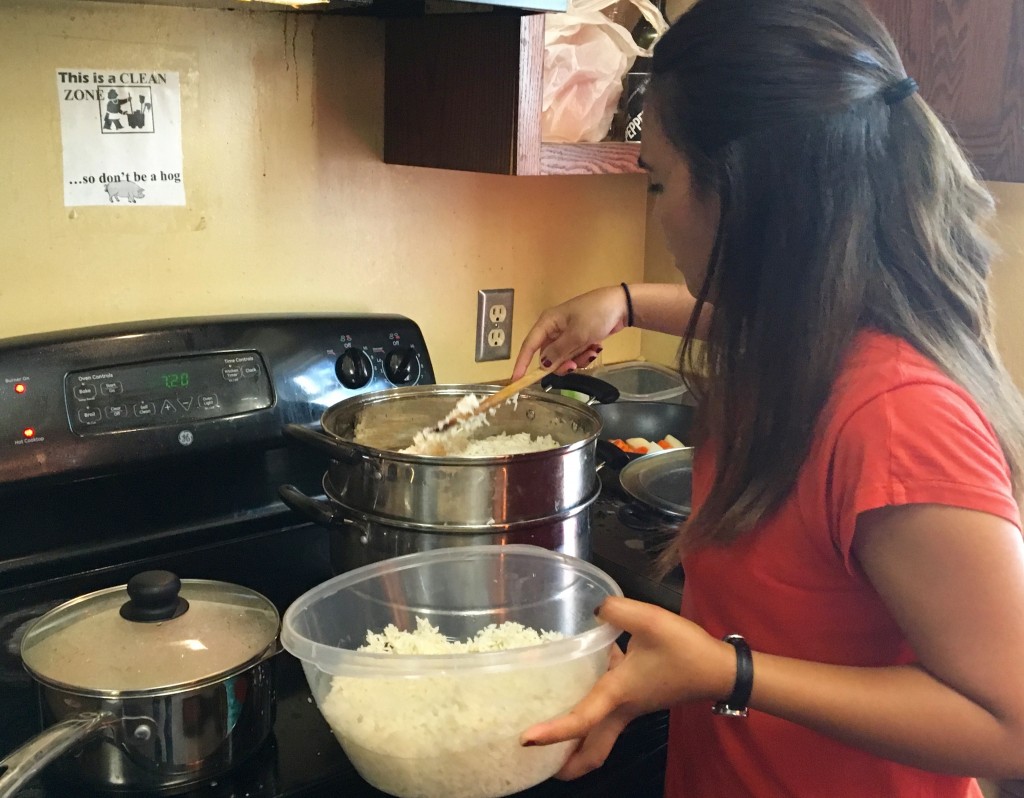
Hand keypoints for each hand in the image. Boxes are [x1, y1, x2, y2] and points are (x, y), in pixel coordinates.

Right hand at [511, 286, 629, 378]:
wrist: (622, 306)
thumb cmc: (596, 314)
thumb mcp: (577, 334)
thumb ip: (558, 352)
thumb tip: (542, 365)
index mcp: (548, 323)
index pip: (529, 345)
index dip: (522, 364)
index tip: (516, 381)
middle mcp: (553, 329)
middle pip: (548, 356)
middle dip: (562, 363)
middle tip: (575, 365)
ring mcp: (567, 334)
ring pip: (563, 358)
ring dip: (576, 359)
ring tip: (591, 351)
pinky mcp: (578, 339)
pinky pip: (574, 354)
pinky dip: (583, 355)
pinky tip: (595, 348)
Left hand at [519, 597, 734, 778]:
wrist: (719, 669)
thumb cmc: (685, 650)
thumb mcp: (650, 620)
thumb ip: (618, 610)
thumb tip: (595, 610)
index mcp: (618, 694)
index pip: (581, 720)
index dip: (552, 732)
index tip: (525, 740)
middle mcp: (621, 709)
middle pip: (591, 753)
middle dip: (566, 765)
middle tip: (537, 762)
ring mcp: (630, 708)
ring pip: (598, 738)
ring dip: (575, 745)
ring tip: (546, 734)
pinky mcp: (636, 700)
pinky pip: (606, 718)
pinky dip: (588, 718)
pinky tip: (576, 686)